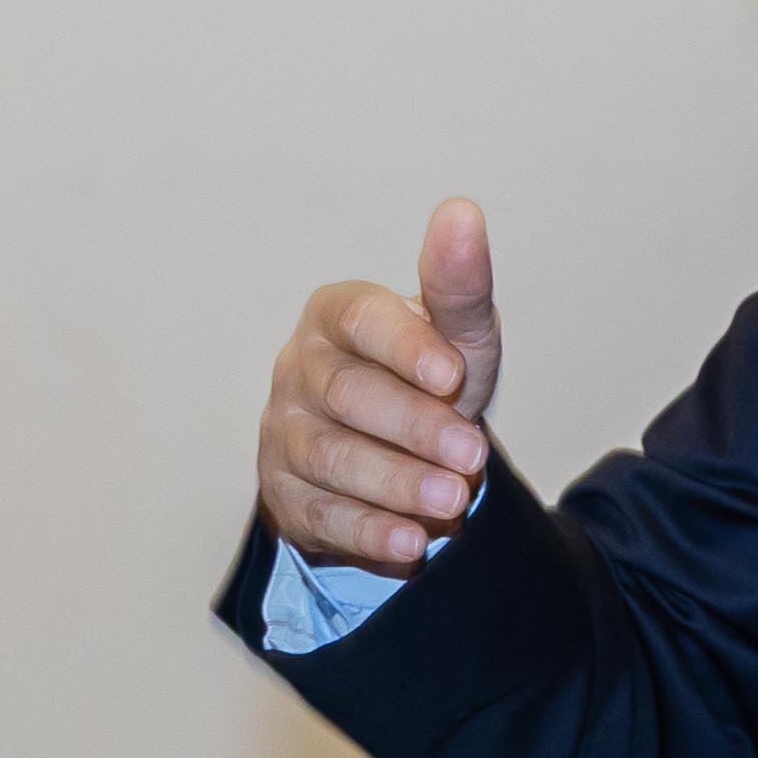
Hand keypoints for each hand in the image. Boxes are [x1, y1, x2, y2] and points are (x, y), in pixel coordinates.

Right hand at [258, 196, 503, 572]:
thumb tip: (461, 212)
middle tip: (472, 456)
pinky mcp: (285, 494)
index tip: (451, 373)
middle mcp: (300, 368)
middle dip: (413, 427)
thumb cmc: (426, 377)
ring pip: (330, 458)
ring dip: (394, 483)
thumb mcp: (456, 334)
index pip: (361, 319)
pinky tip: (412, 545)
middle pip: (347, 395)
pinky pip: (321, 514)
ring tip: (452, 502)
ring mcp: (285, 433)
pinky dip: (367, 532)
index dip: (404, 346)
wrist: (397, 449)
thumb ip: (459, 285)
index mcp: (338, 314)